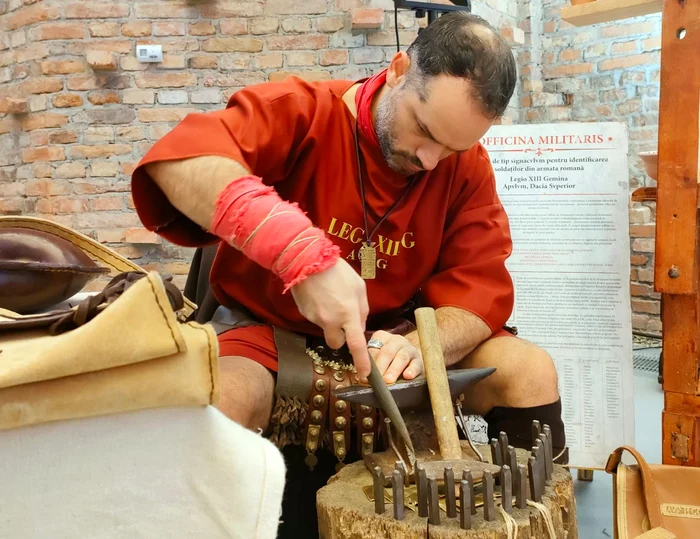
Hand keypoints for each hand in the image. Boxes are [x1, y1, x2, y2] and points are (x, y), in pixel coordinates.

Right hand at [290, 258, 370, 376]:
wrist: (307, 260)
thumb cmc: (337, 271)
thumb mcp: (359, 287)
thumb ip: (362, 310)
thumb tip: (359, 327)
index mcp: (349, 314)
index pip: (356, 345)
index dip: (362, 362)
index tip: (364, 374)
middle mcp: (331, 321)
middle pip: (337, 344)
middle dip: (341, 337)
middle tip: (342, 321)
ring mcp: (315, 319)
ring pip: (326, 329)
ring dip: (330, 320)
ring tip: (329, 298)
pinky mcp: (304, 314)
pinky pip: (316, 319)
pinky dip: (319, 311)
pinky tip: (320, 296)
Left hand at [366, 330, 423, 383]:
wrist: (409, 364)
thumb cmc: (388, 362)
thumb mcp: (377, 360)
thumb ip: (371, 366)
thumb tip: (363, 378)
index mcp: (382, 337)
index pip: (374, 348)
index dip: (369, 362)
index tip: (364, 375)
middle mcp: (396, 340)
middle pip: (387, 352)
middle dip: (381, 366)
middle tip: (377, 379)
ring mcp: (409, 349)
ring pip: (401, 357)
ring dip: (394, 370)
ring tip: (388, 380)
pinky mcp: (419, 360)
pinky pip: (416, 364)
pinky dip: (412, 370)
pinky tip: (407, 376)